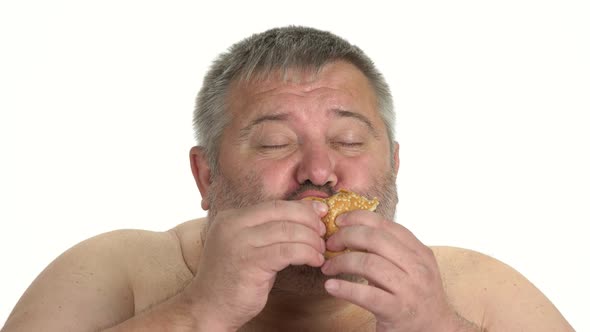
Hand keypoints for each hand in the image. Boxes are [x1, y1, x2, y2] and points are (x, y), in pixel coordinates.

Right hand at [183, 200, 326, 330]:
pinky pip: (288, 251)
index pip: (275, 205)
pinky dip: (307, 254)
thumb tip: (303, 217)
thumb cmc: (232, 279)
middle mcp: (233, 224)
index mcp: (231, 217)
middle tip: (323, 233)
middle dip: (309, 221)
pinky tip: (315, 260)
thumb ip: (267, 231)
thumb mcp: (247, 247)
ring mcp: (240, 242)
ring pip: (288, 231)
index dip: (301, 208)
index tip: (320, 213)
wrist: (207, 308)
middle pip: (283, 213)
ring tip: (320, 251)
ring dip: (311, 240)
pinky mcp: (250, 262)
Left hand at [321, 211, 460, 331]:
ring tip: (327, 268)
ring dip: (341, 262)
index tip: (339, 221)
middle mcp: (418, 267)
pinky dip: (345, 288)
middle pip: (376, 239)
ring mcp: (410, 289)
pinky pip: (367, 295)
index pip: (386, 225)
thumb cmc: (416, 297)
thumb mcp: (410, 267)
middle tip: (330, 244)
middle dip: (346, 237)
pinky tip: (331, 286)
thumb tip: (352, 232)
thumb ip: (388, 250)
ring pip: (369, 264)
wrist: (436, 330)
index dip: (359, 218)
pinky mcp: (398, 310)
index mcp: (420, 252)